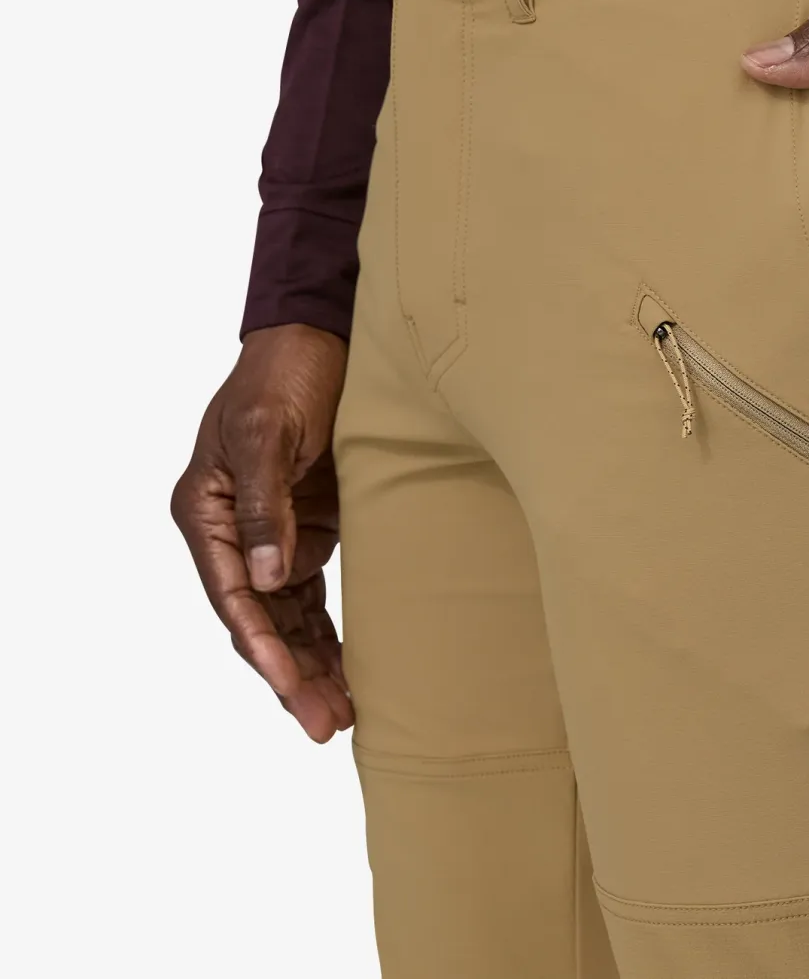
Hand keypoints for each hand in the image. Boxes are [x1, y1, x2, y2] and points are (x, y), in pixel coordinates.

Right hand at [172, 323, 352, 741]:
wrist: (320, 338)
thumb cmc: (286, 375)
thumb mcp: (268, 432)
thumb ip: (264, 506)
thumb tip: (264, 580)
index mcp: (204, 511)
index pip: (231, 596)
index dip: (262, 646)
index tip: (291, 685)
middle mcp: (231, 532)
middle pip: (259, 620)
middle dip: (290, 675)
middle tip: (326, 724)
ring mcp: (271, 535)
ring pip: (288, 618)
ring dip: (313, 665)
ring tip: (344, 716)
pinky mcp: (308, 530)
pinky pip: (314, 597)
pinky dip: (331, 633)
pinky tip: (351, 669)